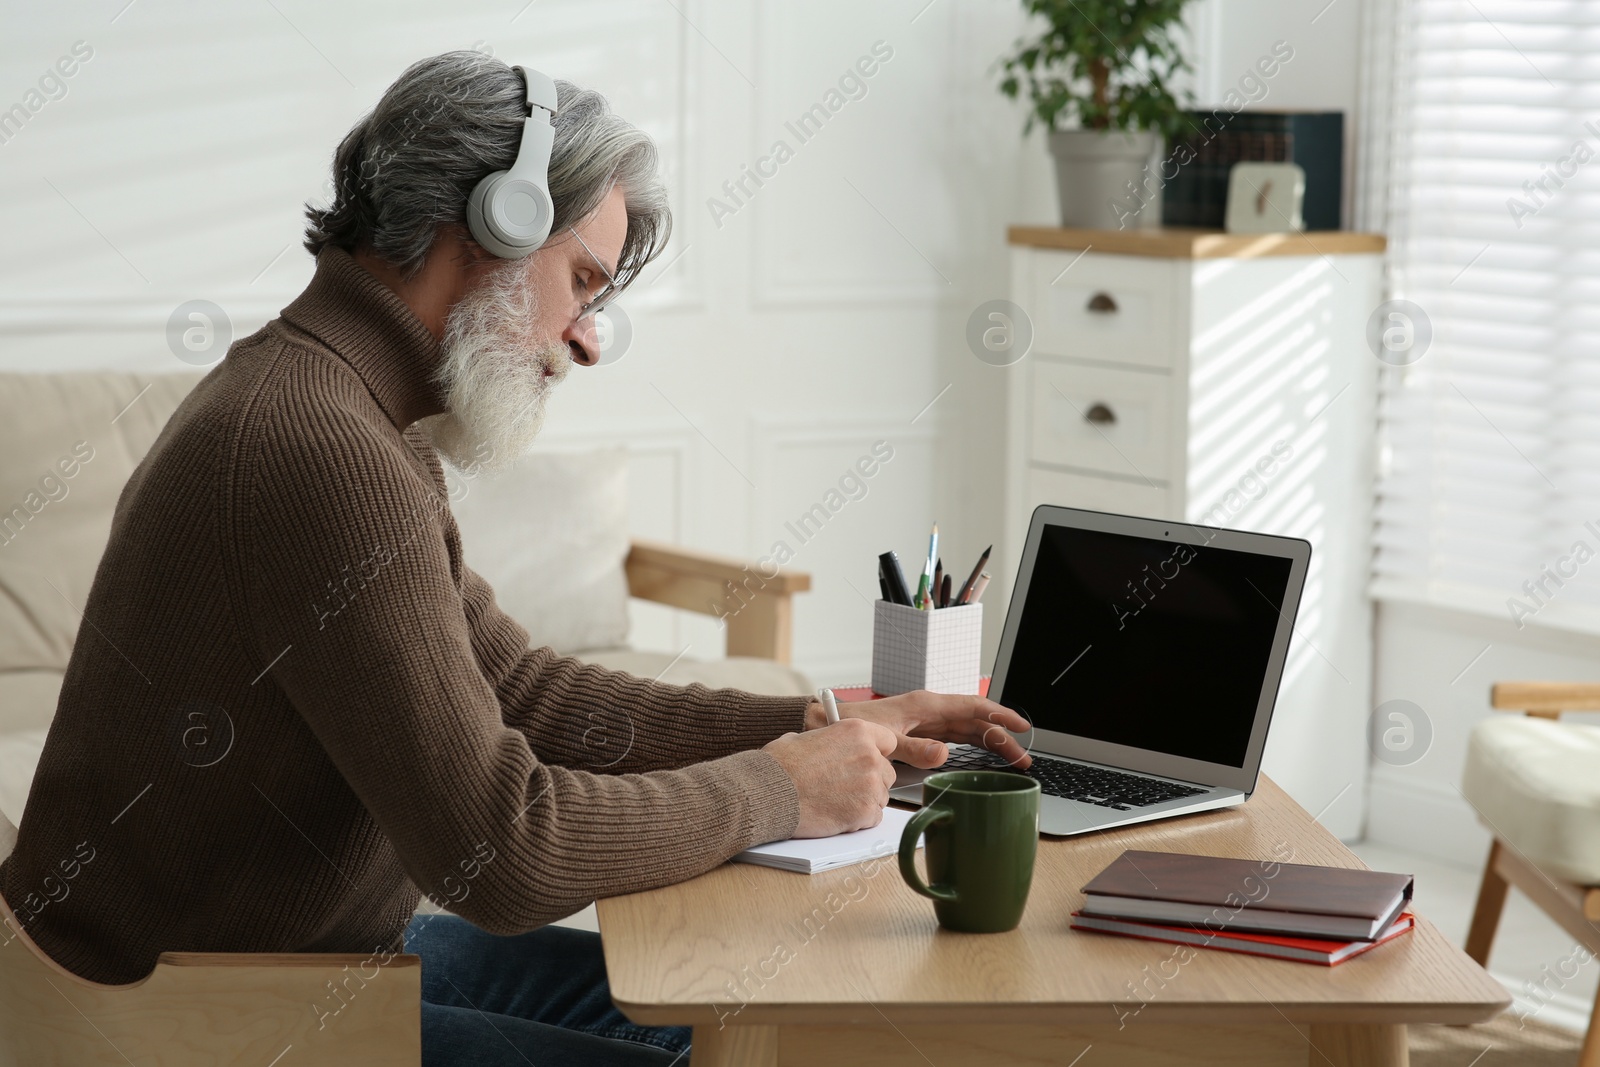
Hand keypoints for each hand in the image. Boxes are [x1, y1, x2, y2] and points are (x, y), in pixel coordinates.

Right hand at [762, 718, 897, 837]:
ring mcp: (870, 785)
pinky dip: (859, 819)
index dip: (877, 752)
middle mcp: (869, 755)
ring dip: (864, 800)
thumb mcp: (805, 738)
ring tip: (836, 802)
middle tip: (847, 786)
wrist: (768, 793)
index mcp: (856, 731)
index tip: (869, 760)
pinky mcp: (865, 811)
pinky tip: (837, 814)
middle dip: (871, 780)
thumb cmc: (780, 766)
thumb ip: (831, 743)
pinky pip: (873, 817)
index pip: (887, 741)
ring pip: (881, 796)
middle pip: (887, 772)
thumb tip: (832, 749)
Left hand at [806, 691, 1031, 770]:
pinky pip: (955, 738)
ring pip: (968, 730)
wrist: (827, 724)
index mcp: (925, 705)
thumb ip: (913, 748)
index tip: (1021, 726)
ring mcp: (927, 723)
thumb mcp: (884, 738)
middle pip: (976, 721)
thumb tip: (945, 754)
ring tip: (1013, 760)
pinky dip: (973, 746)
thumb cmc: (852, 726)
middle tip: (1024, 757)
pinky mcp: (921, 735)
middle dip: (1001, 737)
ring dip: (991, 743)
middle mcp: (930, 711)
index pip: (972, 706)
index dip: (999, 715)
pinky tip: (985, 755)